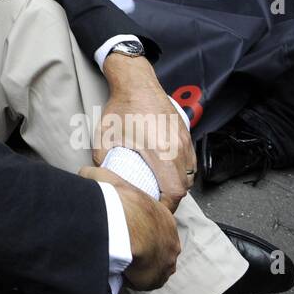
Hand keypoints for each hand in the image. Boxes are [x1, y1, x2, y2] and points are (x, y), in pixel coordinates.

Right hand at [79, 167, 179, 291]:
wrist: (124, 226)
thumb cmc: (118, 202)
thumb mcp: (104, 177)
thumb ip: (95, 174)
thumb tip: (84, 173)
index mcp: (162, 213)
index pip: (155, 222)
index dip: (141, 226)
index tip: (128, 230)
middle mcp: (171, 235)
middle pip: (159, 244)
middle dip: (145, 246)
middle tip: (125, 248)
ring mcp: (168, 257)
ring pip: (156, 262)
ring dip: (142, 263)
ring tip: (123, 261)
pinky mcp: (160, 275)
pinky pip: (150, 279)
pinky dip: (138, 278)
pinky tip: (124, 273)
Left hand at [95, 54, 194, 211]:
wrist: (136, 82)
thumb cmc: (121, 108)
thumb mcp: (104, 137)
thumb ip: (103, 162)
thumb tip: (103, 179)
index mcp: (161, 152)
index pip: (174, 192)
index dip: (165, 207)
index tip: (153, 210)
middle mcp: (178, 148)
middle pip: (184, 186)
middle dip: (171, 199)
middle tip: (154, 202)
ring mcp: (185, 140)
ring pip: (190, 174)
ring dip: (178, 185)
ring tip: (160, 189)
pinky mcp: (186, 134)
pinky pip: (191, 161)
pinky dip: (182, 171)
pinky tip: (167, 171)